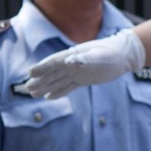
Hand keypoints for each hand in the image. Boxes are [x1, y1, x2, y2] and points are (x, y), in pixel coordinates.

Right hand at [25, 29, 145, 98]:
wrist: (124, 56)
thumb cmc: (112, 53)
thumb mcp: (100, 56)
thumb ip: (84, 59)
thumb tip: (69, 61)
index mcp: (73, 55)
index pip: (54, 62)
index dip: (42, 68)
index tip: (30, 73)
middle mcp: (72, 63)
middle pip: (52, 73)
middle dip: (39, 80)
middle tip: (25, 88)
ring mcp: (77, 72)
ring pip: (57, 81)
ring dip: (45, 87)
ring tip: (32, 94)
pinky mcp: (83, 79)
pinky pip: (68, 86)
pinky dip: (58, 92)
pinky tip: (48, 97)